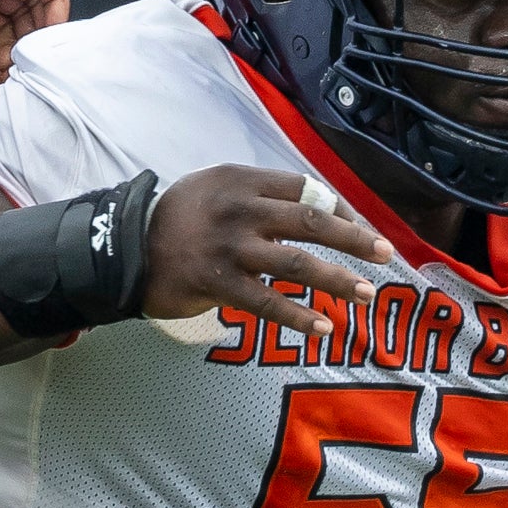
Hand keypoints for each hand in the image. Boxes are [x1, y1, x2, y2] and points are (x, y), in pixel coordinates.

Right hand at [141, 166, 393, 339]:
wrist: (122, 247)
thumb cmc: (178, 220)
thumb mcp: (216, 188)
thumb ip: (260, 195)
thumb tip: (316, 209)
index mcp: (242, 179)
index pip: (306, 189)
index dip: (341, 209)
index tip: (362, 229)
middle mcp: (239, 208)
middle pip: (311, 220)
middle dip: (354, 238)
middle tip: (385, 254)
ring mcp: (229, 246)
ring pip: (296, 262)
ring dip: (337, 280)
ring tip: (366, 294)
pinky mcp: (217, 283)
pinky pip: (268, 302)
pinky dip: (299, 316)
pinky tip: (324, 328)